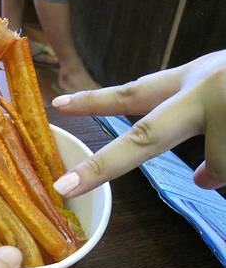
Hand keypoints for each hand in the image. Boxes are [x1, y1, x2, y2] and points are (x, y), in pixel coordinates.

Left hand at [51, 50, 225, 196]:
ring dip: (225, 163)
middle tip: (63, 187)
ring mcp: (224, 106)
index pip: (133, 93)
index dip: (93, 102)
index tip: (58, 106)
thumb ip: (207, 125)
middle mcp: (201, 89)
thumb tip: (202, 179)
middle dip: (101, 166)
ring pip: (218, 160)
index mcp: (192, 80)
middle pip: (143, 137)